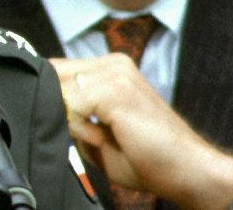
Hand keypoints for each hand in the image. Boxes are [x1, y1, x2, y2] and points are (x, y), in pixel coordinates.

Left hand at [50, 56, 232, 209]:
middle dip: (59, 107)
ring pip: (62, 93)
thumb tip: (45, 106)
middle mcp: (114, 63)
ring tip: (105, 136)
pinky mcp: (116, 89)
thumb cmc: (146, 156)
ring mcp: (116, 73)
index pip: (59, 70)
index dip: (50, 96)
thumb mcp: (98, 131)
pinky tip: (108, 137)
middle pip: (55, 75)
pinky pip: (72, 107)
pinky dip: (83, 129)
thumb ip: (72, 114)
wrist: (186, 169)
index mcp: (111, 68)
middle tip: (92, 133)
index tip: (63, 120)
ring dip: (74, 122)